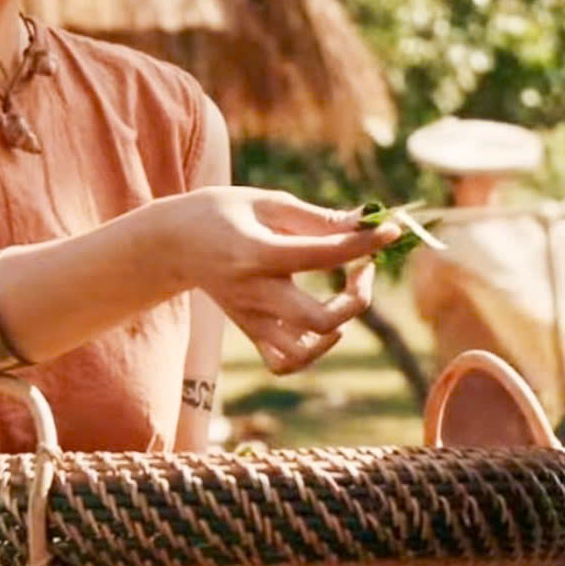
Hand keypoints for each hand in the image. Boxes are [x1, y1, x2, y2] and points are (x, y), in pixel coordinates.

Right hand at [150, 187, 400, 372]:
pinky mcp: (250, 332)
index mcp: (259, 254)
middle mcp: (256, 294)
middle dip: (358, 296)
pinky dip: (313, 351)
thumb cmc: (224, 213)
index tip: (391, 229)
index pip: (325, 255)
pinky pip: (285, 362)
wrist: (173, 243)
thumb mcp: (268, 203)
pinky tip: (323, 324)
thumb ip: (318, 218)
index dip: (366, 242)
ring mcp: (252, 320)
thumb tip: (367, 221)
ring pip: (304, 352)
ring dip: (337, 327)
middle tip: (364, 266)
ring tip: (344, 295)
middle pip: (320, 320)